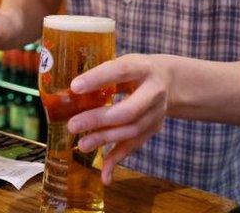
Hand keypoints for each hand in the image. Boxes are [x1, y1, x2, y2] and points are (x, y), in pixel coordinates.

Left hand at [66, 54, 172, 183]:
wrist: (171, 82)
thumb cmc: (136, 71)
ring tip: (81, 144)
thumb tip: (68, 90)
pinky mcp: (153, 129)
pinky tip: (104, 176)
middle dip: (98, 120)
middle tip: (72, 125)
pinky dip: (118, 161)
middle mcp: (153, 92)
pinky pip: (134, 147)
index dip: (98, 79)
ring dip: (105, 140)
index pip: (121, 71)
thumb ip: (104, 73)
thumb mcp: (125, 62)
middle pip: (127, 111)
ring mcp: (156, 114)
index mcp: (142, 68)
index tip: (74, 87)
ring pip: (131, 131)